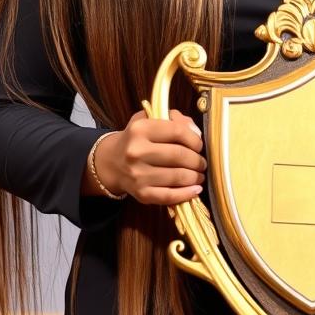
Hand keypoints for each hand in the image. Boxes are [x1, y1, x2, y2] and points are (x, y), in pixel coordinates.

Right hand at [90, 108, 206, 204]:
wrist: (112, 163)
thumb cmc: (137, 139)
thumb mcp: (150, 119)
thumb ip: (175, 119)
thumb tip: (196, 133)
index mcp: (140, 129)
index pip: (178, 132)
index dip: (195, 139)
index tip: (199, 145)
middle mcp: (136, 152)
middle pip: (179, 155)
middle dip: (197, 160)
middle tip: (202, 162)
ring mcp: (138, 175)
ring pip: (177, 176)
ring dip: (195, 176)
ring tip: (199, 174)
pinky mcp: (141, 193)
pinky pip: (169, 196)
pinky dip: (186, 194)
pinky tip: (196, 189)